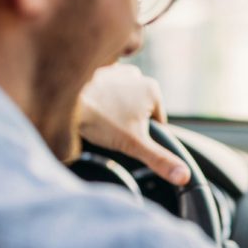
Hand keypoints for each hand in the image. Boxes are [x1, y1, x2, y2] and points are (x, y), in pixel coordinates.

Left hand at [78, 64, 190, 185]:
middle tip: (109, 129)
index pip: (157, 123)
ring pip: (122, 103)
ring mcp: (117, 71)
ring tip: (98, 120)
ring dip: (113, 113)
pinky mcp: (97, 72)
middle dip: (126, 124)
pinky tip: (90, 109)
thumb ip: (161, 160)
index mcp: (152, 90)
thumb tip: (185, 176)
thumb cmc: (99, 119)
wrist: (62, 98)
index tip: (124, 136)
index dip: (142, 136)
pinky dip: (99, 102)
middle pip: (139, 112)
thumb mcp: (134, 145)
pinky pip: (105, 94)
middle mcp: (137, 76)